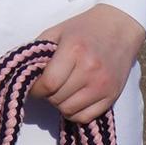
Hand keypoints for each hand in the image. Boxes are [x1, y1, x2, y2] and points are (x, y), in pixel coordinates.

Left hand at [29, 4, 145, 123]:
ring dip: (60, 104)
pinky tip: (73, 99)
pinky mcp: (112, 96)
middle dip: (47, 95)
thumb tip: (25, 74)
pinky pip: (86, 117)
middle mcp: (90, 70)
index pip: (48, 83)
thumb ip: (39, 52)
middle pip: (57, 99)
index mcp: (74, 50)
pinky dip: (75, 113)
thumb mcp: (57, 31)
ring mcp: (103, 85)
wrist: (120, 27)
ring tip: (61, 91)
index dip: (36, 89)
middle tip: (49, 86)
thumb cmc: (85, 28)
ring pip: (69, 111)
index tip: (34, 86)